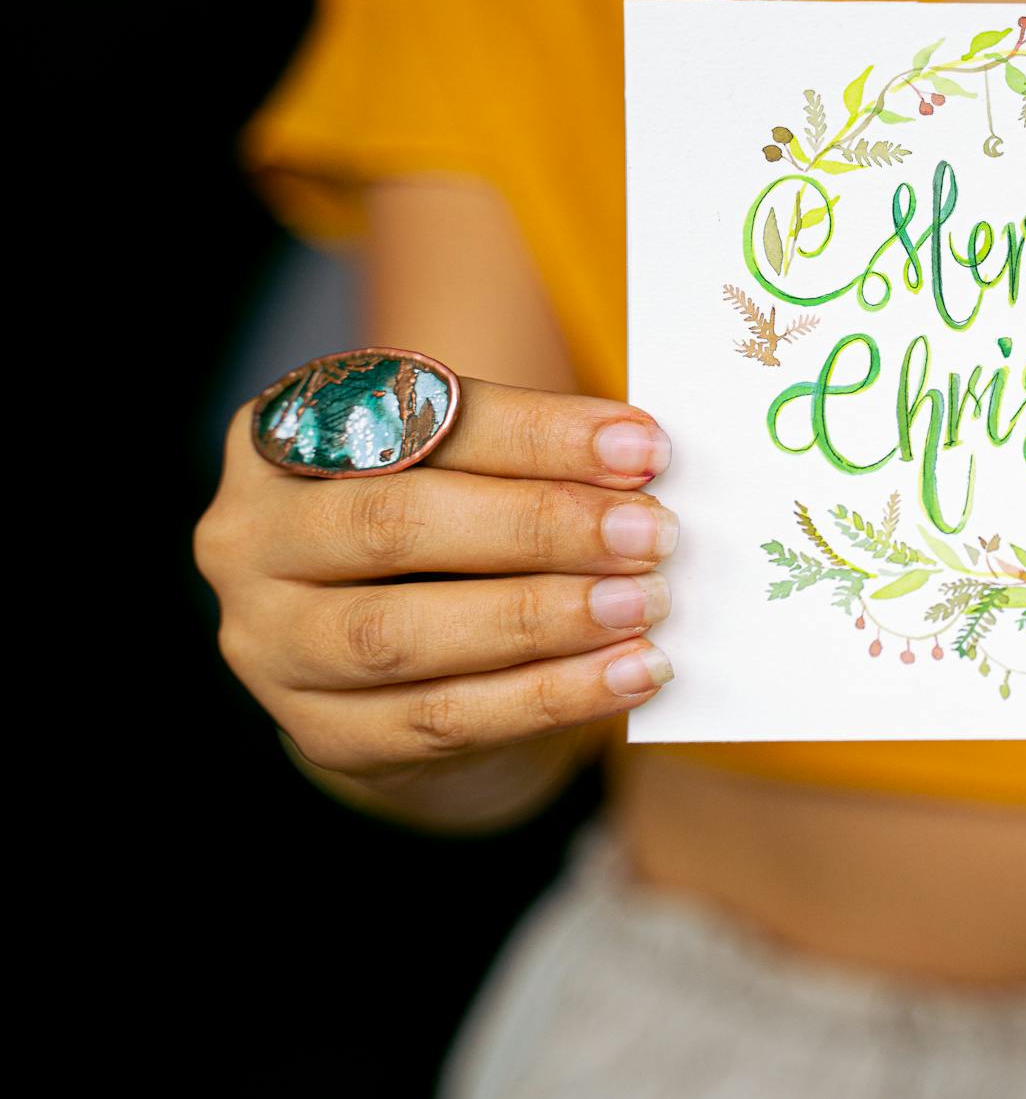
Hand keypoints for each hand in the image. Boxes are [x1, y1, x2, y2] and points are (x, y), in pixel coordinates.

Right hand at [196, 379, 677, 783]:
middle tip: (651, 532)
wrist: (406, 659)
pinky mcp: (320, 731)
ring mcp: (269, 642)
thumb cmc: (451, 529)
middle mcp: (249, 535)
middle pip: (394, 525)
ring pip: (404, 633)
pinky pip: (440, 717)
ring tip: (645, 604)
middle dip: (539, 526)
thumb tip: (641, 459)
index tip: (642, 446)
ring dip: (542, 617)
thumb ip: (531, 456)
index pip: (411, 418)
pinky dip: (546, 695)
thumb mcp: (471, 470)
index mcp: (282, 433)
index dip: (535, 433)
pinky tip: (625, 673)